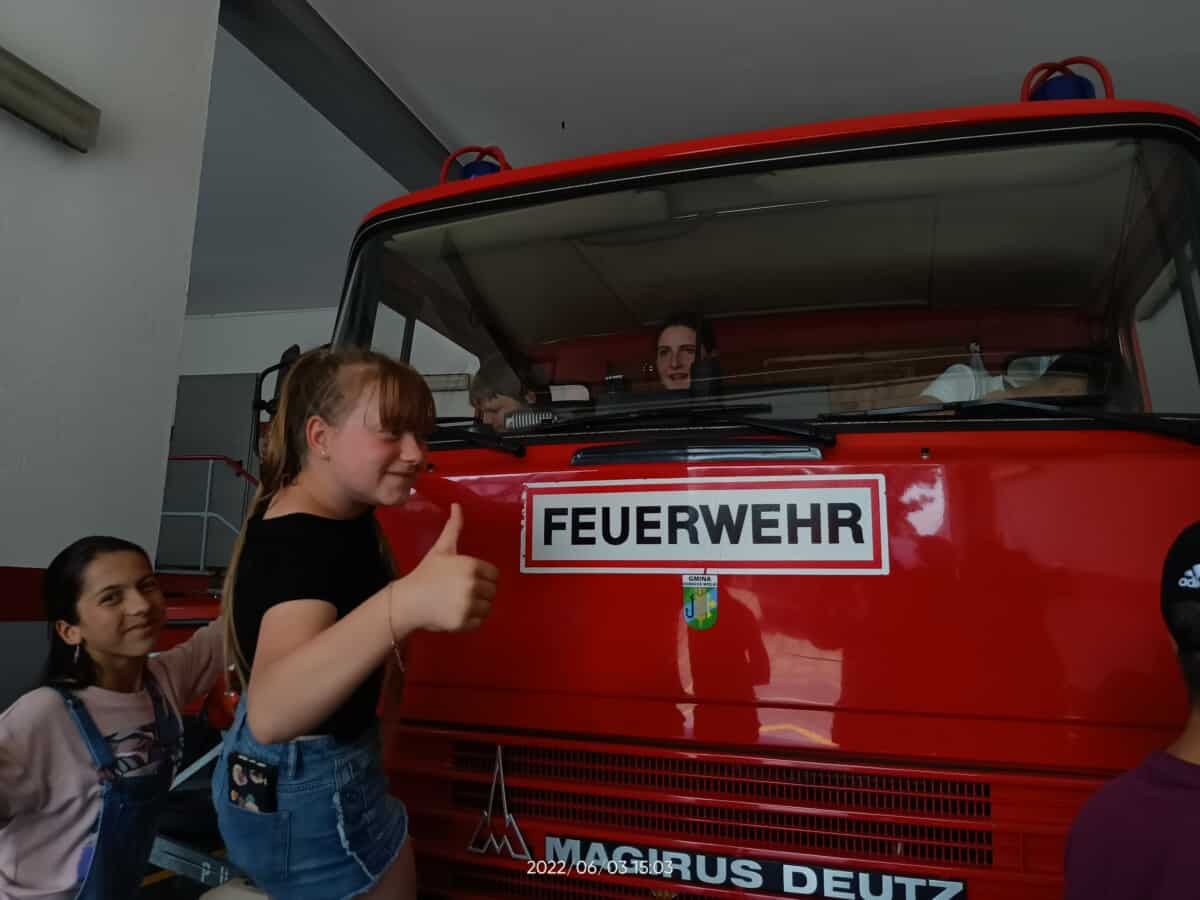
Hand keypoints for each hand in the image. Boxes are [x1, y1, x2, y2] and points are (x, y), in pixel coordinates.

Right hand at [394, 503, 497, 631]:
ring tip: (460, 602)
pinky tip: (457, 613)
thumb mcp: (442, 548)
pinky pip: (480, 621)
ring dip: (478, 606)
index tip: (468, 578)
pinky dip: (472, 620)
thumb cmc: (426, 573)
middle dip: (481, 591)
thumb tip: (457, 505)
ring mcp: (468, 605)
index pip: (494, 574)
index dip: (483, 576)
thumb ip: (454, 527)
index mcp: (471, 565)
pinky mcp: (464, 622)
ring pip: (488, 607)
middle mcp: (472, 585)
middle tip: (461, 591)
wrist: (408, 601)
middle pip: (492, 591)